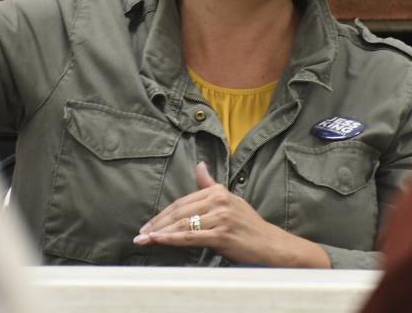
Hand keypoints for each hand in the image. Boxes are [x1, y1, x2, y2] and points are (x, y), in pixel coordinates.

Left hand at [133, 162, 330, 267]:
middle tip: (140, 233)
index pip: (183, 202)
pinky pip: (191, 237)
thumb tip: (200, 166)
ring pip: (182, 225)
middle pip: (179, 212)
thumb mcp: (230, 200)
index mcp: (218, 191)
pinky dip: (171, 239)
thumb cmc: (249, 226)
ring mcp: (221, 217)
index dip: (163, 213)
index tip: (149, 224)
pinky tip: (159, 241)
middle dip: (157, 223)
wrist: (271, 245)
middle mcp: (219, 201)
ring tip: (144, 240)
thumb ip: (210, 185)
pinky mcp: (222, 234)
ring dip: (160, 233)